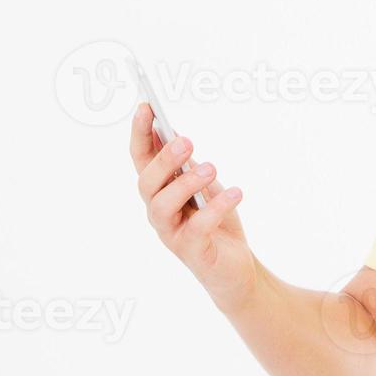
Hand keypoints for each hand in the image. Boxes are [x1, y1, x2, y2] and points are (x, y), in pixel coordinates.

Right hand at [130, 104, 255, 307]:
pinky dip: (216, 207)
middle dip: (163, 159)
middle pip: (146, 183)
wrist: (235, 268)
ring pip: (162, 206)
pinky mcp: (193, 251)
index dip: (139, 133)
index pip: (141, 159)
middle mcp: (158, 212)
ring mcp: (171, 234)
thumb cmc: (215, 222)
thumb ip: (188, 166)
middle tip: (188, 141)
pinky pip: (198, 227)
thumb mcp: (203, 187)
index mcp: (159, 191)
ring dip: (185, 183)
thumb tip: (176, 137)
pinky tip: (235, 192)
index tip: (146, 106)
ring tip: (211, 168)